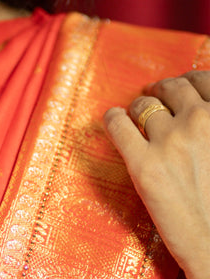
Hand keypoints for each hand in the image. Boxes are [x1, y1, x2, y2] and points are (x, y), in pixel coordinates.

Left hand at [104, 71, 209, 278]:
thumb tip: (200, 124)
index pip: (204, 81)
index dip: (187, 83)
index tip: (180, 89)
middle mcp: (202, 119)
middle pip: (173, 89)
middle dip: (161, 91)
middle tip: (152, 97)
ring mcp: (170, 140)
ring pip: (144, 105)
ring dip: (137, 107)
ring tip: (133, 114)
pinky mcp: (142, 164)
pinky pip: (119, 126)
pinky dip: (112, 119)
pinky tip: (111, 120)